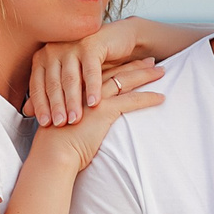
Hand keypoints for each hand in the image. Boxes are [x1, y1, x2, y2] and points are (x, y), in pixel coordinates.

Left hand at [26, 16, 155, 126]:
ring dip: (72, 101)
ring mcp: (72, 46)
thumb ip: (49, 93)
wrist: (118, 42)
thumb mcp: (69, 79)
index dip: (41, 106)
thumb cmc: (92, 63)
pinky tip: (94, 103)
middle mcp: (54, 50)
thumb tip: (27, 112)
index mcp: (44, 58)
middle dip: (56, 106)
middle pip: (53, 84)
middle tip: (60, 125)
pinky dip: (92, 88)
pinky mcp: (92, 45)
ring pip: (70, 79)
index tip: (46, 124)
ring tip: (75, 119)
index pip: (38, 85)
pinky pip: (91, 71)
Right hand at [31, 62, 163, 171]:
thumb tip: (82, 120)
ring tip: (162, 71)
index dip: (119, 65)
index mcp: (76, 87)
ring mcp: (95, 96)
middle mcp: (85, 87)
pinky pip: (132, 100)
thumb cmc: (55, 143)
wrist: (52, 153)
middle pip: (116, 71)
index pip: (102, 71)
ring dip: (146, 75)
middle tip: (152, 60)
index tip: (132, 61)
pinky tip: (162, 97)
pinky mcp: (104, 109)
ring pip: (126, 80)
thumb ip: (75, 114)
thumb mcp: (64, 121)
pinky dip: (148, 98)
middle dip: (136, 65)